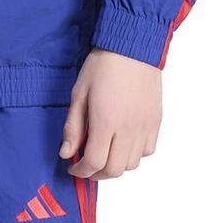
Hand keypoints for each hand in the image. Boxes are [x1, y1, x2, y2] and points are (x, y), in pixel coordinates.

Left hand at [60, 48, 161, 176]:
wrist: (133, 48)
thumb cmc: (103, 66)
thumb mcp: (79, 94)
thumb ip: (73, 127)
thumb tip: (66, 153)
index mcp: (106, 122)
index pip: (94, 163)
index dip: (81, 172)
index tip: (73, 168)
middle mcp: (128, 129)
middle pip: (114, 170)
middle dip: (97, 174)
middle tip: (87, 166)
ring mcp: (145, 126)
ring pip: (132, 164)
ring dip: (116, 166)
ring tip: (105, 154)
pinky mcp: (155, 121)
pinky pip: (148, 151)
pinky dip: (135, 155)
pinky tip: (123, 144)